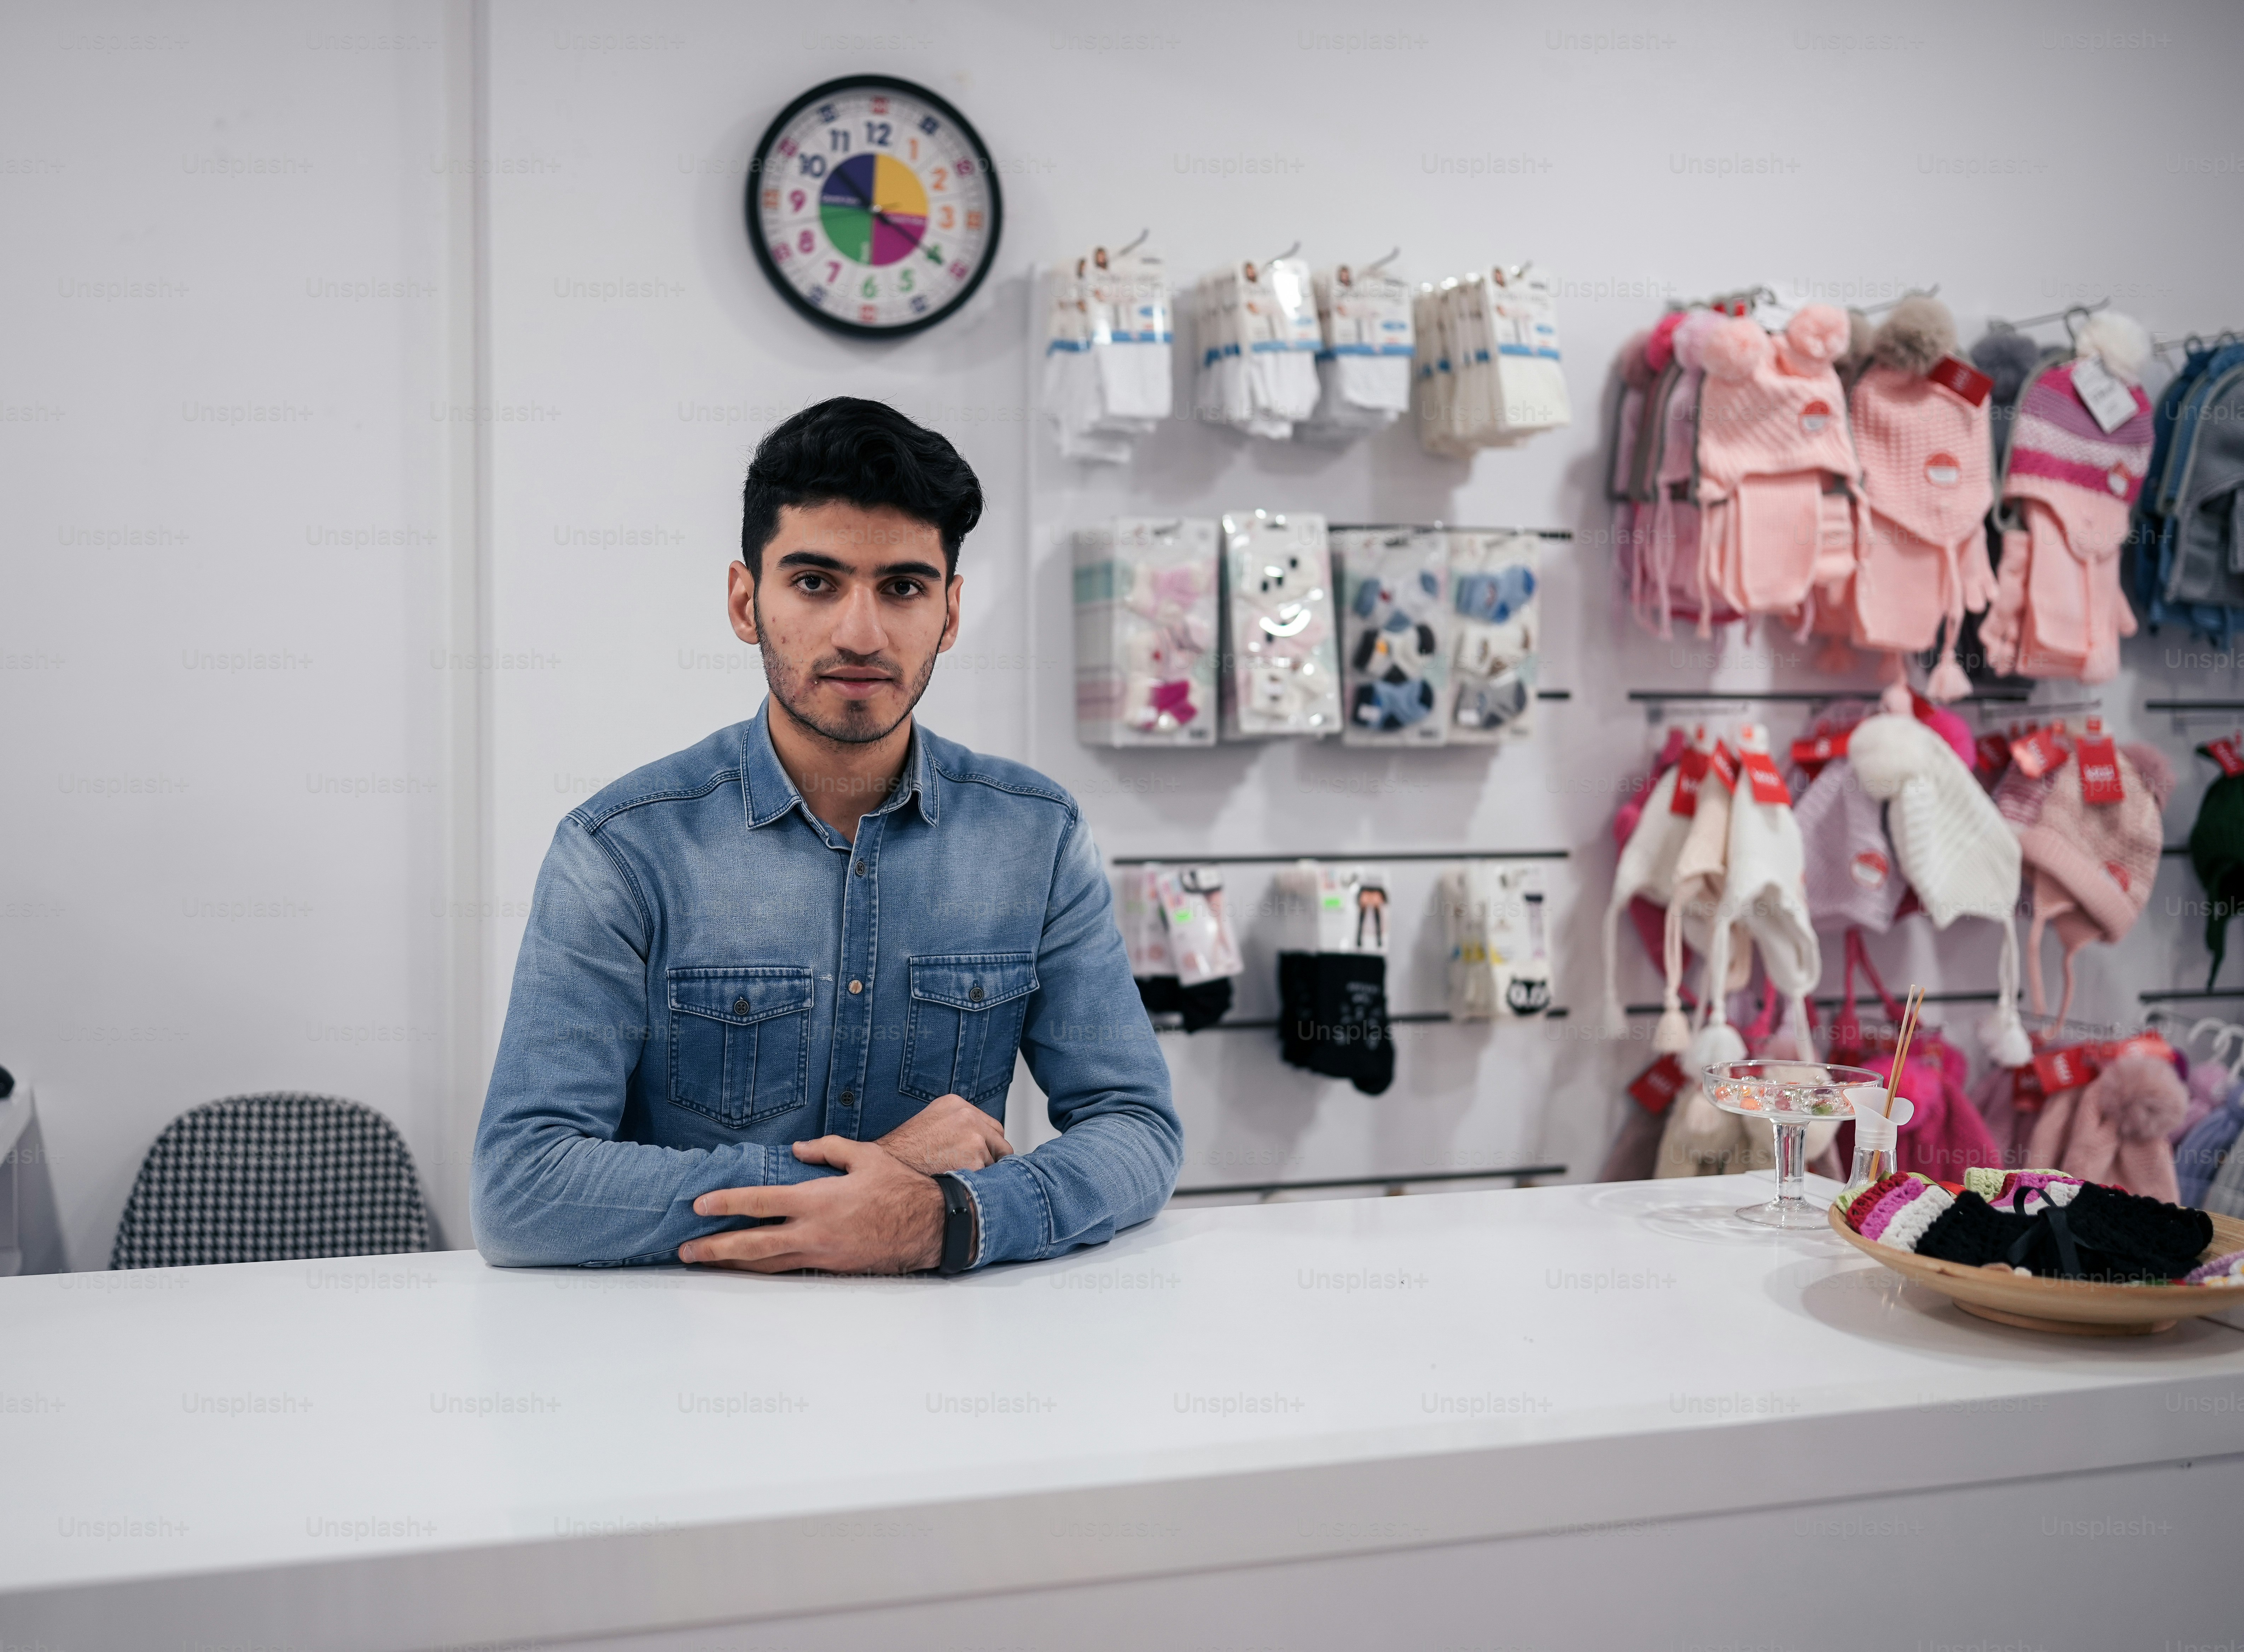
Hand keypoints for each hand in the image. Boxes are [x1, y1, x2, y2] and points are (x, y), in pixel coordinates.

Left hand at [679, 1138, 943, 1273]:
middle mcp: (815, 1232)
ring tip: (708, 1264)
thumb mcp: (865, 1156)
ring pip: (768, 1265)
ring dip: (734, 1266)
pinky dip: (765, 1269)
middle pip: (754, 1246)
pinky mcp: (832, 1268)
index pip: (761, 1203)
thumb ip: (827, 1150)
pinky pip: (791, 1269)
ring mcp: (823, 1255)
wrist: (931, 1227)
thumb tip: (797, 1151)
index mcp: (818, 1200)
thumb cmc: (899, 1188)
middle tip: (687, 1251)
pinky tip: (750, 1268)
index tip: (700, 1206)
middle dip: (716, 1250)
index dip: (727, 1204)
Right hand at [876, 1092, 1013, 1175]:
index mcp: (956, 1104)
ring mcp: (974, 1138)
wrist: (888, 1168)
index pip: (992, 1126)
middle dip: (992, 1158)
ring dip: (982, 1172)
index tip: (981, 1155)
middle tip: (974, 1171)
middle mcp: (968, 1116)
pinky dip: (976, 1185)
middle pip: (1000, 1141)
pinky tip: (958, 1185)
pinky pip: (988, 1178)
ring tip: (957, 1178)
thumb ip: (957, 1123)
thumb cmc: (904, 1150)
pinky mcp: (975, 1160)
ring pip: (995, 1162)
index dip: (988, 1144)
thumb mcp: (930, 1121)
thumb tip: (980, 1136)